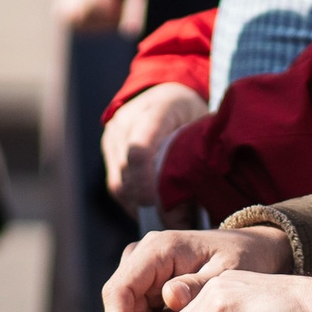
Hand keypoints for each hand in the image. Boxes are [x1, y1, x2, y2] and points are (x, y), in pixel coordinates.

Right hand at [102, 226, 291, 311]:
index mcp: (157, 250)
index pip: (119, 291)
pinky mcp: (149, 288)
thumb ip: (198, 285)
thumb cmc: (242, 257)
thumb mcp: (227, 271)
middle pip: (124, 311)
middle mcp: (142, 259)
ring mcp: (144, 274)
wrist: (251, 251)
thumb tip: (169, 297)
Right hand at [104, 82, 207, 210]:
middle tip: (173, 222)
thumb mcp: (201, 123)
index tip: (157, 203)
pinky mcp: (108, 149)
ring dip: (139, 205)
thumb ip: (199, 154)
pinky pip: (116, 184)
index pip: (140, 148)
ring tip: (164, 219)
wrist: (165, 89)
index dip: (145, 180)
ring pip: (119, 183)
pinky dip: (132, 201)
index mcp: (156, 109)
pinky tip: (151, 210)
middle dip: (148, 200)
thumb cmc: (190, 110)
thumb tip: (203, 201)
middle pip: (128, 171)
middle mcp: (127, 121)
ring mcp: (113, 135)